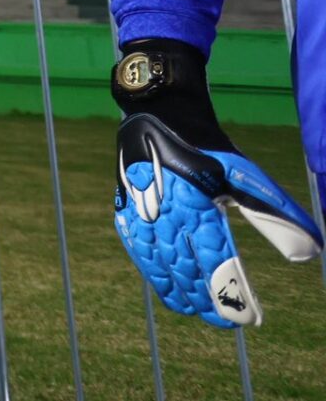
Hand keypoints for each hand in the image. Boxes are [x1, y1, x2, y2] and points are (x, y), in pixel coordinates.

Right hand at [111, 39, 321, 326]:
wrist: (156, 112)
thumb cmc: (206, 143)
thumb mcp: (244, 174)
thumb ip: (274, 215)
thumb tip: (311, 252)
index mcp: (197, 206)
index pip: (218, 266)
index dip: (234, 296)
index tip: (250, 318)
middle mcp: (166, 215)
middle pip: (189, 274)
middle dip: (210, 302)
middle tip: (230, 321)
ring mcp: (141, 215)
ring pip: (162, 269)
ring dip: (182, 295)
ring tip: (200, 312)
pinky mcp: (125, 211)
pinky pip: (140, 254)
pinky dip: (155, 277)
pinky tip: (169, 291)